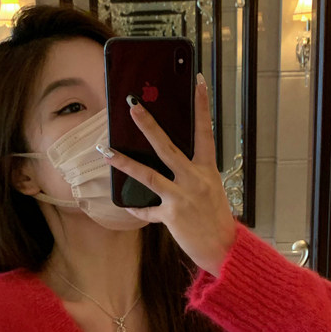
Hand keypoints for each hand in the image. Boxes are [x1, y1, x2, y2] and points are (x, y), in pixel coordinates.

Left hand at [98, 75, 237, 277]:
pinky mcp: (171, 216)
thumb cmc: (216, 219)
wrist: (224, 249)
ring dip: (125, 162)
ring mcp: (182, 197)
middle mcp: (195, 179)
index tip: (199, 82)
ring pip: (148, 175)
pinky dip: (136, 209)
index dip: (202, 106)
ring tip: (107, 151)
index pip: (205, 131)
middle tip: (133, 106)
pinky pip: (147, 211)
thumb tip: (172, 160)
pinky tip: (125, 205)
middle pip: (167, 147)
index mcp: (207, 169)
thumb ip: (193, 173)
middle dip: (148, 125)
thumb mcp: (210, 189)